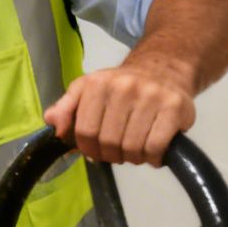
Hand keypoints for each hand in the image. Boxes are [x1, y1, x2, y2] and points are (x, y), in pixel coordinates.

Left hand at [43, 60, 196, 165]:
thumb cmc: (121, 86)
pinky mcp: (174, 108)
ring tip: (135, 149)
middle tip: (117, 150)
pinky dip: (152, 158)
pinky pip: (155, 148)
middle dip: (111, 155)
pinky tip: (152, 151)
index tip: (96, 150)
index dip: (88, 149)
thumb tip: (53, 125)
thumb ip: (66, 108)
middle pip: (108, 143)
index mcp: (97, 84)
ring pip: (132, 149)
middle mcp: (124, 88)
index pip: (84, 132)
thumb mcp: (87, 90)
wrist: (164, 68)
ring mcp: (151, 97)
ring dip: (132, 158)